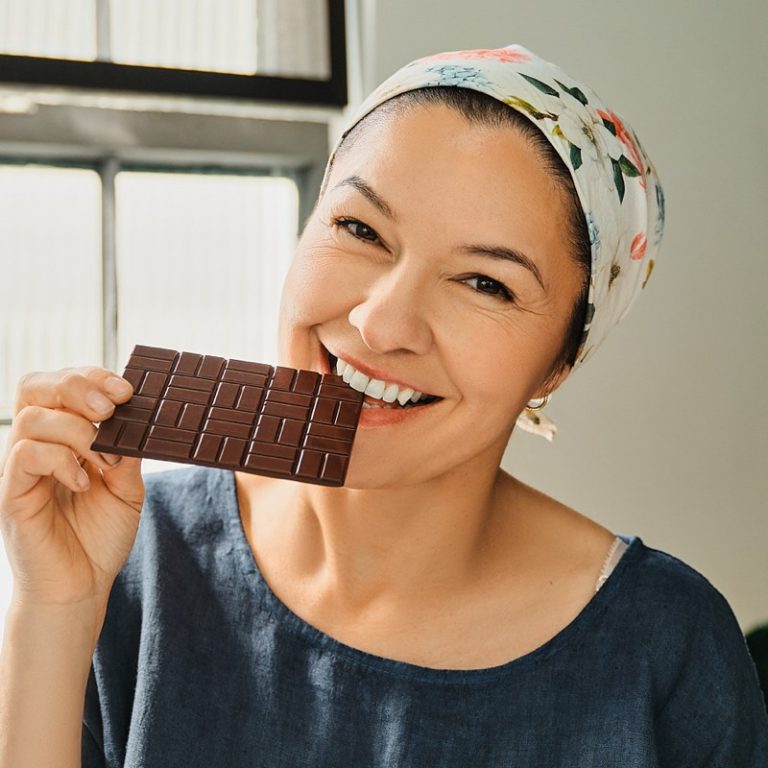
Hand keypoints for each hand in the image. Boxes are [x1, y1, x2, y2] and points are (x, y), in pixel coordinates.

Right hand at [0, 367, 143, 612]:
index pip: (60, 384)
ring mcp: (20, 468)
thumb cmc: (99, 535)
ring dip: (77, 431)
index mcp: (61, 436)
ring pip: (32, 418)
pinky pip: (26, 455)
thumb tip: (140, 419)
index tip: (127, 391)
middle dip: (77, 386)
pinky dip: (61, 461)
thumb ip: (129, 452)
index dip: (91, 377)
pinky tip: (84, 483)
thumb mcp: (126, 487)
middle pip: (35, 385)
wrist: (81, 586)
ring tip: (103, 460)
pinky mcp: (12, 493)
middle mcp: (36, 444)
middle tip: (110, 408)